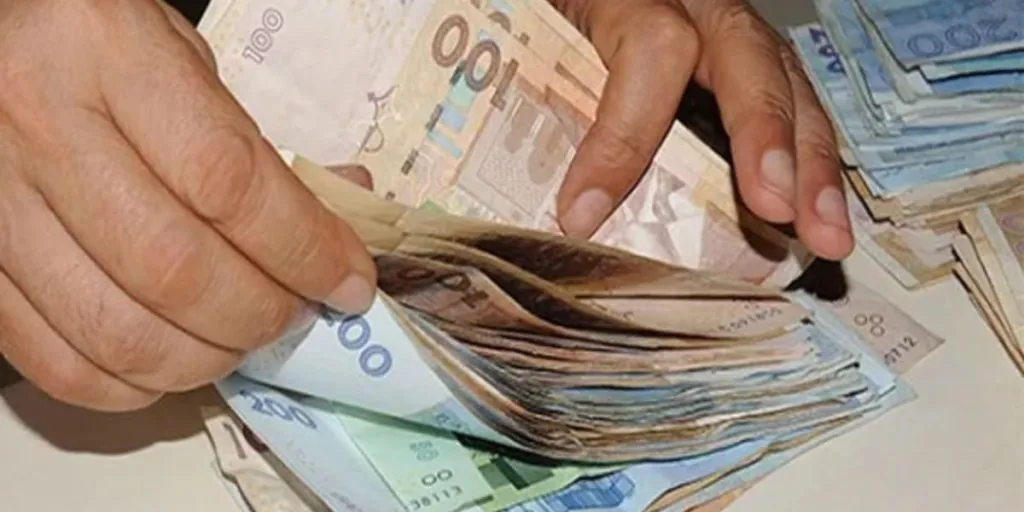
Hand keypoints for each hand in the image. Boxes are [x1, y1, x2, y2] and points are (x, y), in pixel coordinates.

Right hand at [0, 0, 376, 411]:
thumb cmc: (94, 41)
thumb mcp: (183, 58)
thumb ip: (254, 143)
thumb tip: (340, 225)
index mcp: (106, 53)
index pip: (229, 182)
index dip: (304, 250)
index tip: (348, 283)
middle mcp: (38, 124)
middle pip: (174, 270)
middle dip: (260, 315)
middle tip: (294, 315)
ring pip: (115, 331)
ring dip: (204, 359)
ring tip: (241, 340)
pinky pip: (53, 360)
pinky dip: (130, 385)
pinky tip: (172, 363)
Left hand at [550, 0, 854, 261]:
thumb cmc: (553, 8)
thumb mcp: (540, 20)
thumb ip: (529, 78)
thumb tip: (547, 200)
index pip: (651, 48)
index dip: (624, 134)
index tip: (582, 212)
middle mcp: (700, 2)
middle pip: (750, 59)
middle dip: (771, 139)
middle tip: (778, 209)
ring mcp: (730, 26)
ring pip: (788, 82)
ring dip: (814, 165)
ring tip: (828, 236)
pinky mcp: (743, 55)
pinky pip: (788, 98)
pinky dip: (807, 158)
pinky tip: (818, 211)